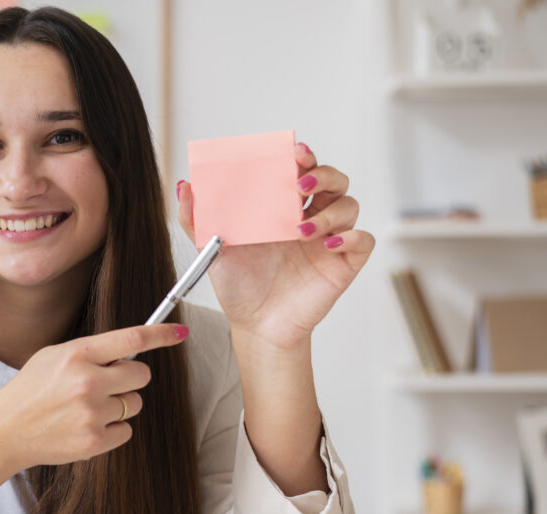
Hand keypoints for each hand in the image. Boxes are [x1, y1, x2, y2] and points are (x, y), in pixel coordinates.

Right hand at [0, 324, 187, 470]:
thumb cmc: (31, 390)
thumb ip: (91, 352)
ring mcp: (92, 415)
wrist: (6, 430)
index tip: (180, 333)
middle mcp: (87, 383)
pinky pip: (126, 430)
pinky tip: (86, 426)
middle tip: (108, 383)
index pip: (132, 339)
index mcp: (77, 355)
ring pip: (134, 404)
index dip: (161, 334)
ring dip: (119, 405)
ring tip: (87, 408)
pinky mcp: (94, 442)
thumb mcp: (54, 356)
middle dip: (131, 378)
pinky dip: (112, 429)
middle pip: (142, 376)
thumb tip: (130, 353)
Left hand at [176, 143, 373, 349]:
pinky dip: (351, 237)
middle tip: (299, 184)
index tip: (293, 152)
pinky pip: (363, 241)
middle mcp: (310, 220)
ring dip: (330, 210)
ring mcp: (329, 241)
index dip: (303, 157)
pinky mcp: (343, 264)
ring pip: (350, 205)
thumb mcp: (211, 249)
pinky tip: (328, 245)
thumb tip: (184, 186)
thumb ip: (195, 219)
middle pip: (333, 180)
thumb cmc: (239, 286)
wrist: (255, 326)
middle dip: (322, 174)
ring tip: (300, 231)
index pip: (302, 171)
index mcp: (282, 209)